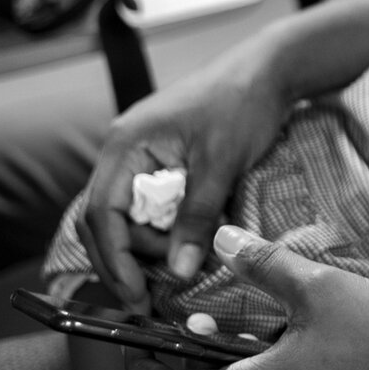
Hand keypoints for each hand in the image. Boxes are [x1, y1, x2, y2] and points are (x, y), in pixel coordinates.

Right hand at [76, 48, 293, 305]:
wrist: (268, 70)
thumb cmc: (243, 105)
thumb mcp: (221, 165)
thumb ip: (197, 218)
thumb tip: (179, 272)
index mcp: (126, 145)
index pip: (101, 214)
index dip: (115, 260)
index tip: (135, 296)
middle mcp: (122, 151)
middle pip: (102, 220)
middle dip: (122, 263)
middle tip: (149, 299)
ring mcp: (138, 155)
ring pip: (123, 216)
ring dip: (142, 249)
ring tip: (176, 273)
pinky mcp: (158, 161)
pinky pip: (145, 205)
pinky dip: (158, 232)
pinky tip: (180, 249)